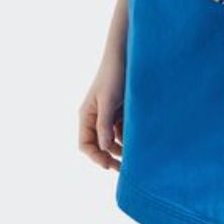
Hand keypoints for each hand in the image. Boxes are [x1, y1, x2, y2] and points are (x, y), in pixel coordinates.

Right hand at [78, 48, 125, 170]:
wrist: (126, 55)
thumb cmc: (114, 75)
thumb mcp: (108, 101)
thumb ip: (104, 124)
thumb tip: (103, 148)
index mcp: (86, 115)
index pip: (85, 145)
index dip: (96, 158)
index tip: (109, 166)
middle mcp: (94, 117)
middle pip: (98, 145)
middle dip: (109, 157)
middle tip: (124, 169)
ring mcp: (107, 114)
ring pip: (111, 139)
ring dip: (120, 149)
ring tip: (134, 157)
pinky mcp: (119, 111)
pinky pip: (121, 130)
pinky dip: (127, 137)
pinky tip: (138, 141)